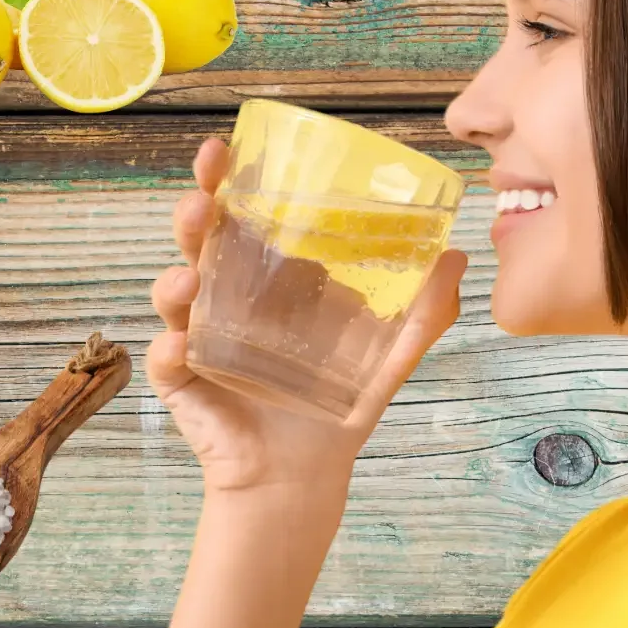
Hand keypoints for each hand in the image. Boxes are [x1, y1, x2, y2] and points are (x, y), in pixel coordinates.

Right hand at [146, 135, 468, 502]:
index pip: (242, 217)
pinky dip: (169, 351)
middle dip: (193, 215)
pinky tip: (181, 346)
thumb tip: (459, 256)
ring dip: (173, 282)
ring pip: (174, 296)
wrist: (301, 477)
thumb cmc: (334, 405)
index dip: (228, 181)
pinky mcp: (183, 383)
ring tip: (187, 280)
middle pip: (200, 243)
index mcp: (267, 280)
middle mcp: (224, 300)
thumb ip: (422, 313)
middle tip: (201, 202)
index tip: (224, 150)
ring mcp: (198, 338)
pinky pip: (167, 360)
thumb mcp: (386, 358)